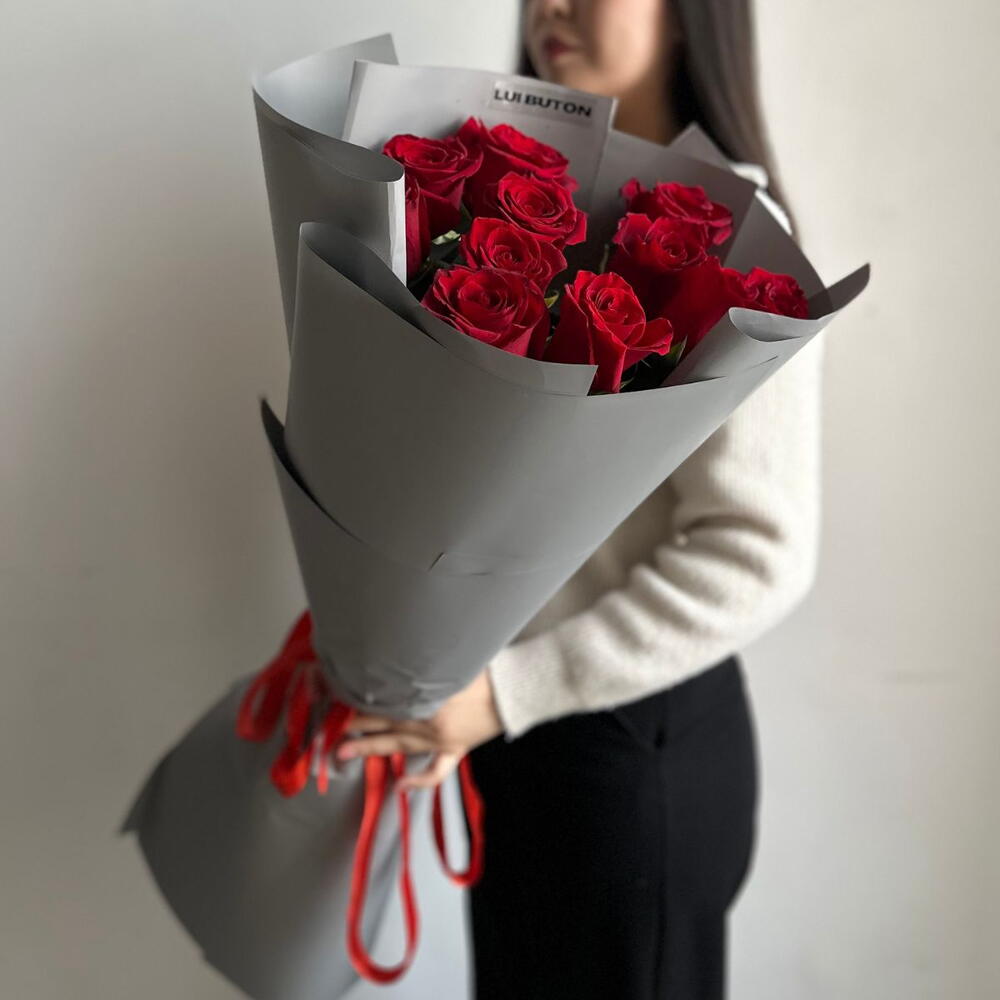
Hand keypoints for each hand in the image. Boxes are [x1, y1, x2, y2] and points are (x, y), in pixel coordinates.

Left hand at [335, 667, 503, 790]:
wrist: (516, 690)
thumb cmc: (486, 669)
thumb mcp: (451, 661)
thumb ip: (423, 666)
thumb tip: (395, 660)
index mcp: (427, 697)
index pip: (384, 699)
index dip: (361, 698)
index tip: (339, 696)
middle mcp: (429, 721)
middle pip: (384, 723)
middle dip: (355, 725)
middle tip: (329, 728)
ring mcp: (442, 739)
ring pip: (399, 746)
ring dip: (370, 749)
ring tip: (343, 753)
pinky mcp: (457, 749)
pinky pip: (436, 771)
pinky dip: (418, 781)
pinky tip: (400, 787)